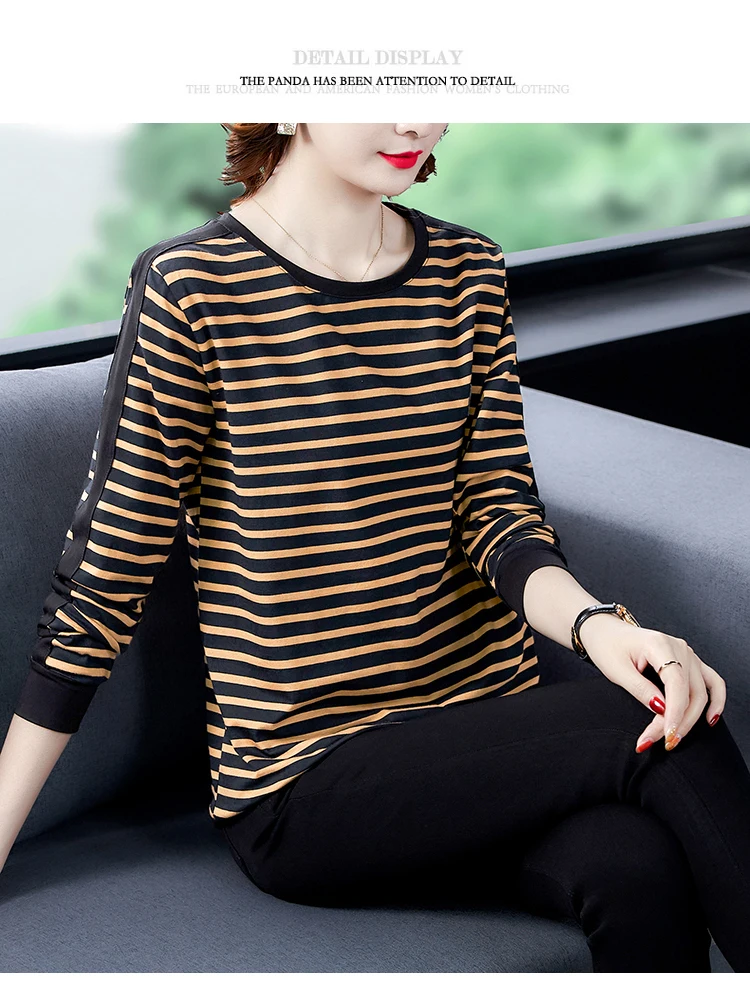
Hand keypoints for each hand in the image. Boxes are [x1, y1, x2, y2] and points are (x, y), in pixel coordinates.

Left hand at [578, 615, 726, 751]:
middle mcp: (679, 647)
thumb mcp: (616, 670)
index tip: (667, 735)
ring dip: (692, 719)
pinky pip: (712, 682)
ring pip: (701, 693)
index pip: (676, 683)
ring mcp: (687, 654)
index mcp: (659, 644)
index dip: (675, 712)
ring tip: (675, 738)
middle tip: (660, 742)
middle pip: (690, 692)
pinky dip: (716, 701)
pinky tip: (710, 719)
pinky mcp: (690, 661)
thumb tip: (662, 710)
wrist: (606, 632)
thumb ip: (640, 689)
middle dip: (678, 721)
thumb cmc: (608, 647)